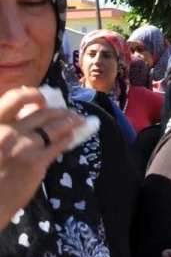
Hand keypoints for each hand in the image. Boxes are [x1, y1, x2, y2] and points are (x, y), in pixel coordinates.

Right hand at [0, 87, 87, 225]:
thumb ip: (4, 127)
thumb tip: (27, 117)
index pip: (14, 99)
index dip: (32, 94)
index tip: (42, 97)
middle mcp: (7, 131)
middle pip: (41, 113)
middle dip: (59, 110)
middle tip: (69, 111)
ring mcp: (23, 146)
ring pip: (54, 127)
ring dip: (70, 121)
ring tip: (78, 120)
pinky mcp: (36, 162)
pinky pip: (57, 145)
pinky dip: (66, 138)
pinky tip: (71, 136)